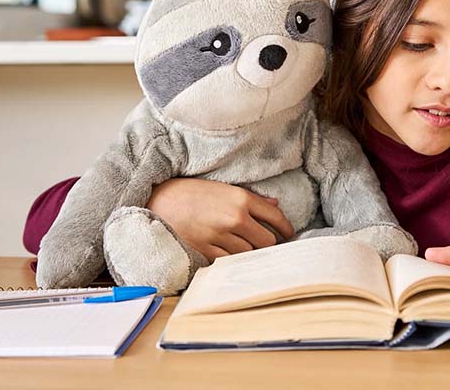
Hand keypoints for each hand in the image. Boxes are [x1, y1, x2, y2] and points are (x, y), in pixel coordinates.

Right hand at [146, 178, 294, 261]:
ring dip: (250, 252)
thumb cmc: (193, 192)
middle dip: (269, 243)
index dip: (286, 228)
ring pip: (250, 253)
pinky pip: (230, 261)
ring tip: (246, 247)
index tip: (289, 234)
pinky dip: (233, 259)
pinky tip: (230, 253)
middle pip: (267, 241)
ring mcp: (220, 235)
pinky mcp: (206, 249)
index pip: (275, 217)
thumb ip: (251, 198)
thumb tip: (275, 205)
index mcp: (241, 198)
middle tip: (267, 243)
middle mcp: (234, 217)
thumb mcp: (224, 188)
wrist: (160, 200)